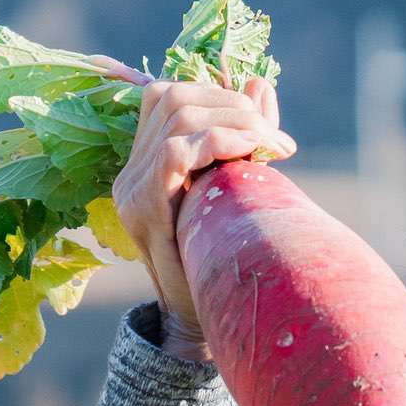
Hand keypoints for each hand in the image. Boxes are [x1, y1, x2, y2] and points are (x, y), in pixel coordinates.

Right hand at [110, 72, 295, 356]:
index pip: (164, 95)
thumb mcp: (237, 188)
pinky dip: (222, 141)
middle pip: (171, 96)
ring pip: (176, 114)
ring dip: (235, 119)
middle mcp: (130, 173)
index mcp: (145, 165)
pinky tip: (256, 154)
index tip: (263, 109)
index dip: (214, 89)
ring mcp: (131, 190)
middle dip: (232, 102)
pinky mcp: (143, 207)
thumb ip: (245, 136)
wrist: (202, 324)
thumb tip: (260, 81)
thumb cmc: (223, 261)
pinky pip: (175, 150)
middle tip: (274, 135)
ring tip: (272, 144)